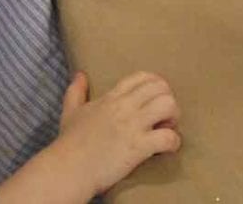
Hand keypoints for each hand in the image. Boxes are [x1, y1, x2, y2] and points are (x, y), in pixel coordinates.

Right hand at [55, 71, 180, 196]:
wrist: (69, 167)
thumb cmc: (70, 142)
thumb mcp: (70, 110)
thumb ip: (76, 91)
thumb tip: (80, 74)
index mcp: (111, 97)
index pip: (142, 77)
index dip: (156, 84)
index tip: (156, 98)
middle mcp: (124, 106)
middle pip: (160, 88)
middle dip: (168, 101)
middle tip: (163, 118)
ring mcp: (132, 125)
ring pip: (168, 105)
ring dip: (173, 118)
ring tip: (166, 130)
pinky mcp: (138, 146)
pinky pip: (168, 137)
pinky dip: (173, 142)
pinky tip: (167, 149)